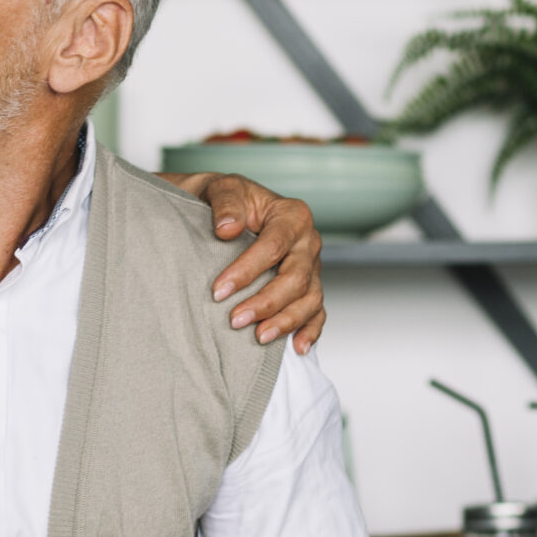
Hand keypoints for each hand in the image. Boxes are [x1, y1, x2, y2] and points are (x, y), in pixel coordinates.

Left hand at [185, 173, 327, 352]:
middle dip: (266, 302)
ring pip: (310, 299)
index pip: (274, 247)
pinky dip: (310, 331)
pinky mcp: (308, 287)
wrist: (228, 210)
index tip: (219, 290)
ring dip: (285, 321)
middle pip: (296, 278)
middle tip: (235, 319)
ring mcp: (311, 267)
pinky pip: (317, 312)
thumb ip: (226, 204)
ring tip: (259, 337)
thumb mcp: (222, 189)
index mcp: (292, 215)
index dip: (247, 271)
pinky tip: (297, 348)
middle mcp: (308, 242)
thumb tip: (227, 228)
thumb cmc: (227, 201)